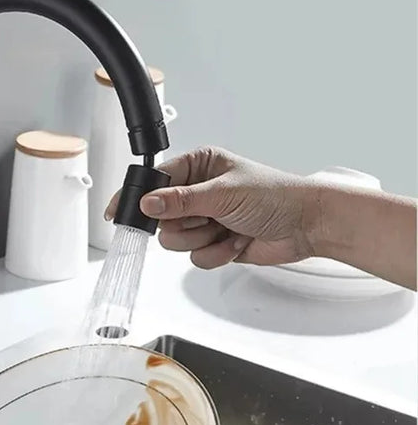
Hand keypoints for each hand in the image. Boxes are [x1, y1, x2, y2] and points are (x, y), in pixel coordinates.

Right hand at [106, 147, 318, 269]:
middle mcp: (198, 192)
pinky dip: (216, 254)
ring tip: (227, 228)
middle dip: (185, 224)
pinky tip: (236, 241)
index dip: (137, 198)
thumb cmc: (275, 196)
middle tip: (207, 219)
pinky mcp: (213, 243)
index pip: (155, 182)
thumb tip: (148, 202)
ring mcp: (205, 219)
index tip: (118, 213)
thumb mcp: (222, 193)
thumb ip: (181, 200)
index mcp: (198, 167)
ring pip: (176, 241)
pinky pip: (195, 257)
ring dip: (202, 240)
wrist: (306, 226)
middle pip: (161, 219)